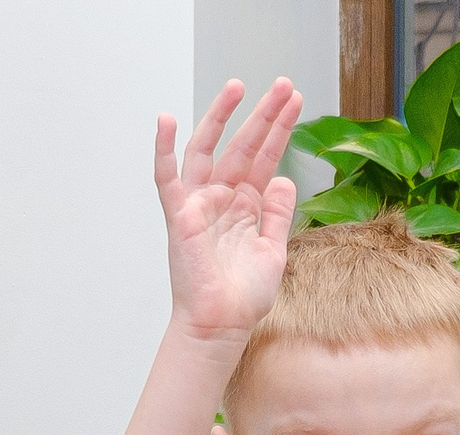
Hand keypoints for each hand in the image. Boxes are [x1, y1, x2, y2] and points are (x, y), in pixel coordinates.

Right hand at [156, 78, 302, 340]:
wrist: (222, 324)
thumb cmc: (244, 296)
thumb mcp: (273, 250)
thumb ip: (278, 213)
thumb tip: (285, 178)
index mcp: (246, 205)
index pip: (265, 158)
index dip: (280, 129)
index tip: (296, 101)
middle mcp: (222, 198)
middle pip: (243, 145)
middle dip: (263, 114)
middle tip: (284, 85)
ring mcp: (199, 203)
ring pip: (209, 149)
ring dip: (222, 117)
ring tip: (239, 87)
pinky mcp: (180, 215)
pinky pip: (166, 177)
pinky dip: (164, 149)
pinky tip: (168, 120)